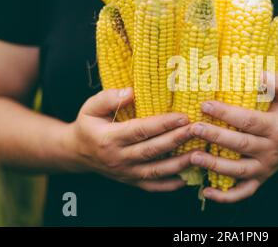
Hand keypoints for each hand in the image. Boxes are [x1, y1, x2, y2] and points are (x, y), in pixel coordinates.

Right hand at [65, 88, 193, 191]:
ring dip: (180, 163)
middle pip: (153, 150)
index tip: (183, 116)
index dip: (163, 124)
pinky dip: (171, 184)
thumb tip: (131, 92)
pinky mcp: (131, 181)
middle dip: (178, 139)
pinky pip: (153, 186)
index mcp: (109, 138)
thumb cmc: (88, 126)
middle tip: (199, 129)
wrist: (77, 153)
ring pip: (156, 170)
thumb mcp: (90, 107)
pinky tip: (188, 176)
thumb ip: (109, 98)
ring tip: (200, 153)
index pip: (140, 130)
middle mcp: (118, 158)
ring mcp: (126, 173)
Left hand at [189, 73, 277, 202]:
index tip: (205, 104)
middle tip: (194, 128)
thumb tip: (258, 74)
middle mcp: (270, 150)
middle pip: (240, 145)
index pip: (249, 121)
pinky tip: (206, 191)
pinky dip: (225, 197)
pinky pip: (243, 192)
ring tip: (193, 156)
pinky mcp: (259, 180)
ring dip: (214, 166)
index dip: (227, 114)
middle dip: (216, 137)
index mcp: (276, 128)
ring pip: (238, 171)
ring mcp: (264, 168)